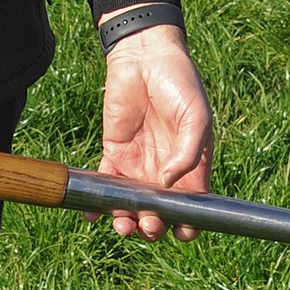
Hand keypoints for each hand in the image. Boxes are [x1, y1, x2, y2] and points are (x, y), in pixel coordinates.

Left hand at [96, 22, 213, 239]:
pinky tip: (93, 216)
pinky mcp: (114, 153)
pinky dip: (98, 204)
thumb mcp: (196, 116)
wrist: (145, 56)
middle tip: (149, 224)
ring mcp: (139, 164)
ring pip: (132, 205)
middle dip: (155, 226)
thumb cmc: (180, 83)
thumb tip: (169, 184)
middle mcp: (165, 170)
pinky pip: (105, 184)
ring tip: (123, 224)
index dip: (188, 224)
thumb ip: (189, 152)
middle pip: (160, 212)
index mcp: (192, 164)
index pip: (192, 205)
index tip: (182, 232)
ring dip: (127, 221)